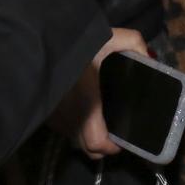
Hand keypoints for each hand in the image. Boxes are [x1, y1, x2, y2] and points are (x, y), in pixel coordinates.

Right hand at [50, 27, 147, 159]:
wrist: (36, 39)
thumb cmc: (74, 42)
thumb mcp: (109, 37)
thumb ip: (133, 44)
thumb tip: (148, 59)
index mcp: (87, 107)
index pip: (97, 144)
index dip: (111, 147)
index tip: (122, 139)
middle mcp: (68, 117)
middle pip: (86, 146)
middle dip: (101, 143)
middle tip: (113, 127)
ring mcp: (53, 116)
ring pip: (73, 136)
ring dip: (86, 132)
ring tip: (97, 113)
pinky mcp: (43, 111)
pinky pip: (62, 125)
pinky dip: (73, 121)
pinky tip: (78, 104)